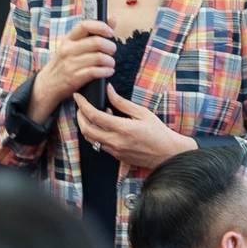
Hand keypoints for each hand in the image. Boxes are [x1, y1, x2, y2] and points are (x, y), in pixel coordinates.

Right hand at [32, 19, 115, 116]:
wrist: (47, 85)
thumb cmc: (64, 63)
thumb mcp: (73, 46)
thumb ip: (93, 33)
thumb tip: (112, 19)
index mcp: (68, 39)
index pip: (84, 25)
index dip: (100, 26)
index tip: (110, 32)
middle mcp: (68, 49)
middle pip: (96, 42)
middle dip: (110, 46)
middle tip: (112, 51)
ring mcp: (70, 64)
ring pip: (98, 58)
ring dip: (110, 61)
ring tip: (110, 63)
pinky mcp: (74, 78)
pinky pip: (95, 72)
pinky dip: (106, 71)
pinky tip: (108, 71)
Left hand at [74, 86, 196, 167]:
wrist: (169, 154)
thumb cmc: (158, 132)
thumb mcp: (142, 113)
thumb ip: (122, 102)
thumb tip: (109, 90)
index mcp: (122, 128)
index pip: (94, 116)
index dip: (82, 105)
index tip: (78, 96)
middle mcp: (116, 142)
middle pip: (86, 129)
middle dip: (79, 116)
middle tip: (81, 106)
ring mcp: (115, 151)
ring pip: (90, 139)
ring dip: (86, 126)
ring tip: (93, 115)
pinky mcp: (116, 157)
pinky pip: (99, 145)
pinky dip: (96, 134)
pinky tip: (104, 126)